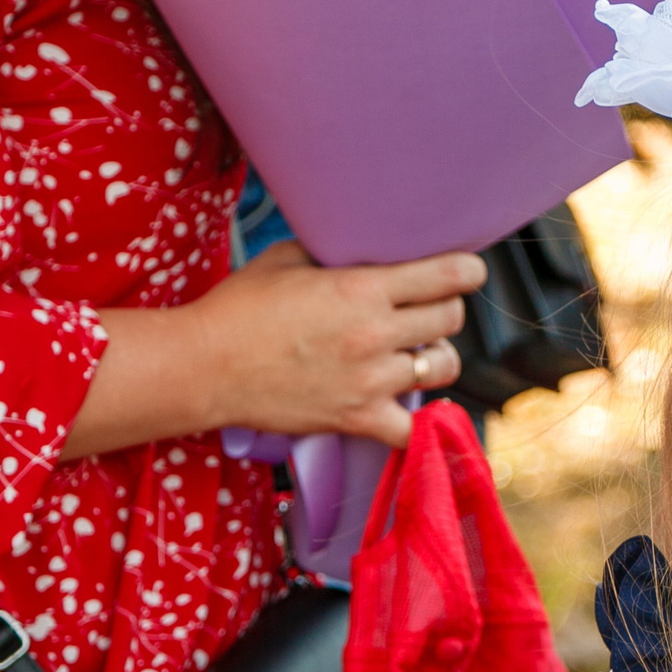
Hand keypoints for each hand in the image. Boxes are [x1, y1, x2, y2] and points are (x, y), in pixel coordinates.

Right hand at [60, 241, 485, 459]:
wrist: (203, 367)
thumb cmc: (238, 309)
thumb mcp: (286, 260)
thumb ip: (333, 251)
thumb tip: (359, 242)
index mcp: (362, 290)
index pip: (447, 276)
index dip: (467, 271)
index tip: (468, 271)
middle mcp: (375, 334)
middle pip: (451, 318)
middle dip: (446, 308)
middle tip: (429, 308)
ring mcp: (370, 380)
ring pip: (443, 367)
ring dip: (437, 356)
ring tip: (418, 351)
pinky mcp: (357, 418)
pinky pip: (414, 429)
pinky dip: (420, 420)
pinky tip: (411, 405)